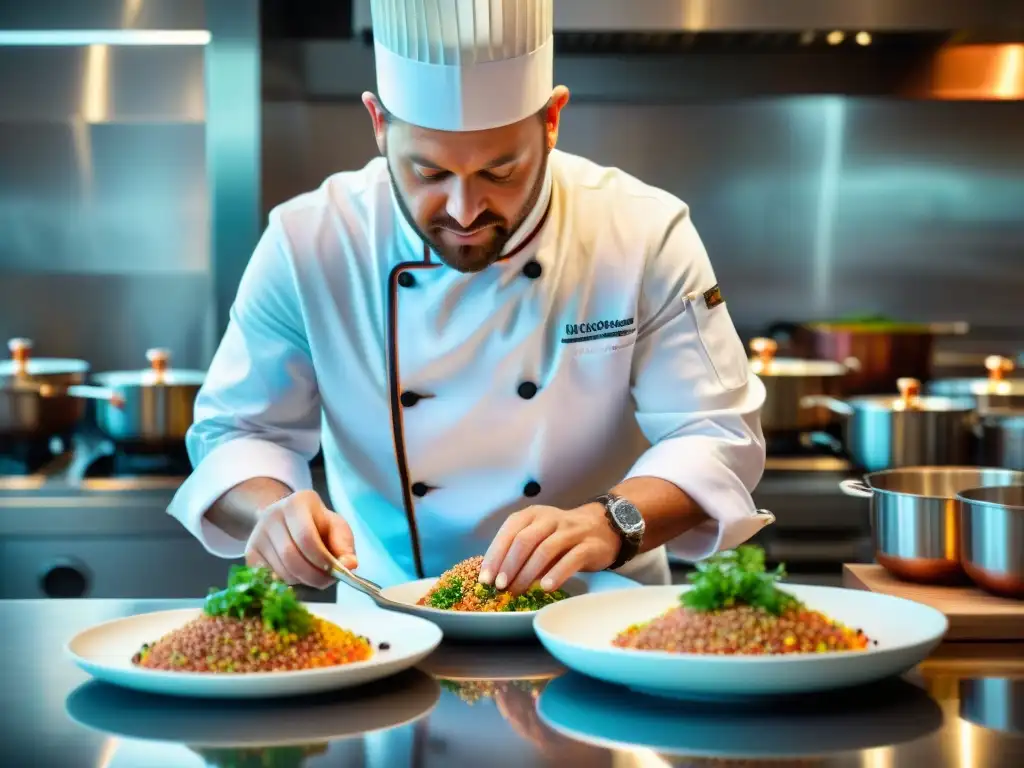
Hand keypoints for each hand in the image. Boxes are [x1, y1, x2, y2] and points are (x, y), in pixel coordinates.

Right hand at [244, 489, 356, 588]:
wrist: (286, 520)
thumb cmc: (317, 524)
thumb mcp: (336, 527)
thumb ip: (345, 544)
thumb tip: (350, 565)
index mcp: (297, 502)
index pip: (307, 537)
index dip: (322, 560)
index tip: (335, 572)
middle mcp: (272, 514)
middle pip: (291, 556)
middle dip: (313, 575)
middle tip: (326, 581)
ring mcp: (257, 533)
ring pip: (281, 570)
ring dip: (302, 580)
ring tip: (313, 574)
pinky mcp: (249, 552)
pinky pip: (270, 578)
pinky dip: (287, 582)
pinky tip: (297, 573)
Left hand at [479, 504, 619, 594]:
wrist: (603, 527)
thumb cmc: (562, 537)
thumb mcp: (538, 536)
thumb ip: (520, 551)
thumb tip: (496, 578)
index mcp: (532, 515)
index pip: (509, 532)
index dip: (495, 555)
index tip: (485, 578)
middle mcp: (550, 519)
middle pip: (524, 540)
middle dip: (509, 565)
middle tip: (500, 587)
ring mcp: (571, 531)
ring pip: (545, 549)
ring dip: (528, 572)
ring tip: (518, 590)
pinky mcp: (589, 545)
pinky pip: (571, 559)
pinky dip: (556, 574)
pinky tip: (545, 588)